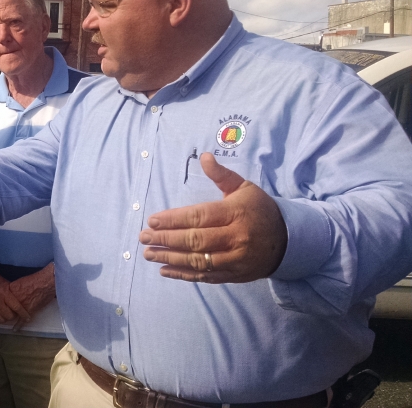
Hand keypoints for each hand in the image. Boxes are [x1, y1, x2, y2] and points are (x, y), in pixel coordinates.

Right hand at [0, 270, 30, 326]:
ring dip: (6, 318)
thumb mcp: (6, 283)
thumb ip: (13, 294)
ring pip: (2, 320)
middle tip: (14, 312)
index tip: (27, 318)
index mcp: (4, 293)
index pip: (16, 307)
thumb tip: (21, 302)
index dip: (23, 314)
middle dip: (14, 315)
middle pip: (9, 316)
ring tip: (6, 313)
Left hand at [8, 264, 56, 329]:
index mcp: (10, 290)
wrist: (46, 282)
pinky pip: (21, 320)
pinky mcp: (28, 311)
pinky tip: (15, 329)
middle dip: (6, 310)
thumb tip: (10, 293)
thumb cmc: (35, 280)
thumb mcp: (20, 282)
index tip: (2, 305)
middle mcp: (14, 299)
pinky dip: (18, 325)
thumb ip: (13, 289)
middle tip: (6, 312)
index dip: (3, 303)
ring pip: (13, 314)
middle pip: (7, 307)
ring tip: (9, 318)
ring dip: (12, 316)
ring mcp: (21, 306)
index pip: (3, 299)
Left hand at [139, 153, 287, 282]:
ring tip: (149, 254)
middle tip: (144, 237)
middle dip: (166, 239)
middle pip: (195, 240)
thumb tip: (204, 157)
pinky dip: (184, 275)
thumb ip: (222, 175)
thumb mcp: (244, 188)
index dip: (174, 219)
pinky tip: (165, 271)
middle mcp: (236, 238)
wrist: (288, 240)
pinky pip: (206, 276)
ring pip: (198, 261)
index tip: (152, 220)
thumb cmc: (259, 210)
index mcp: (236, 213)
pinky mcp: (234, 275)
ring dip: (170, 258)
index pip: (199, 216)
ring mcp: (235, 259)